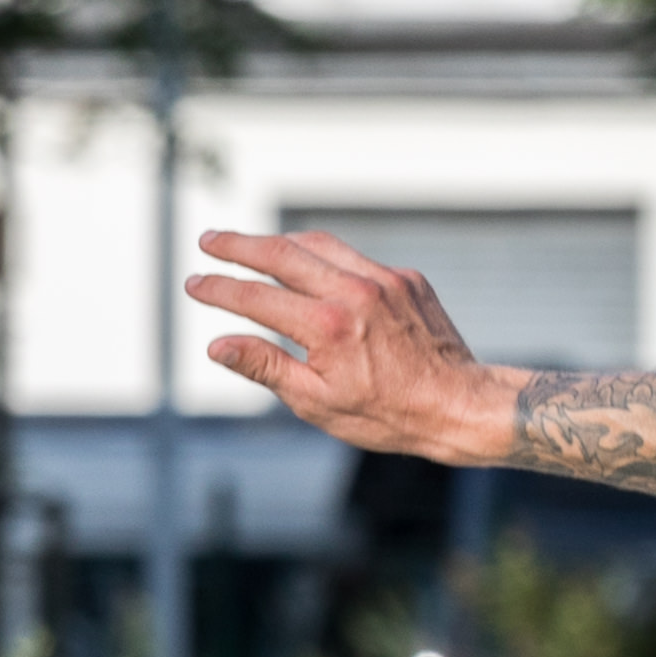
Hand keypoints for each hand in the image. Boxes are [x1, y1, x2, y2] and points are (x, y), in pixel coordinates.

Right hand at [185, 231, 527, 464]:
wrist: (462, 405)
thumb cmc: (389, 415)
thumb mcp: (318, 403)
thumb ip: (265, 367)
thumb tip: (217, 345)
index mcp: (327, 327)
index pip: (255, 297)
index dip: (218, 289)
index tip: (194, 283)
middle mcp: (355, 293)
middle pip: (280, 254)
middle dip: (238, 246)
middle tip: (208, 241)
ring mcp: (384, 280)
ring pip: (318, 246)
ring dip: (279, 242)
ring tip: (250, 245)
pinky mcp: (407, 279)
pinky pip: (354, 258)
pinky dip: (324, 257)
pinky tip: (309, 264)